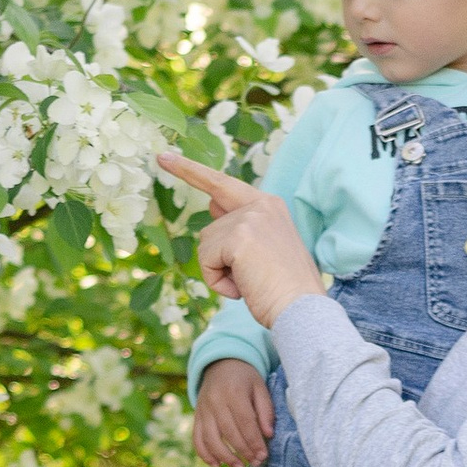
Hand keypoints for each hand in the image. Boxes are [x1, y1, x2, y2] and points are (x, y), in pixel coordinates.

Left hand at [157, 148, 324, 328]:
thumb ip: (239, 225)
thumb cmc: (285, 288)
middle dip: (213, 256)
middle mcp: (260, 204)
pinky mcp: (238, 237)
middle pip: (211, 228)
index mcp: (269, 205)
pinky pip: (207, 261)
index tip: (163, 157)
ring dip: (221, 272)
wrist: (304, 310)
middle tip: (240, 272)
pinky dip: (218, 281)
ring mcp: (249, 218)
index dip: (190, 170)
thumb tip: (212, 203)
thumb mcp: (263, 249)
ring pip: (206, 245)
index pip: (222, 183)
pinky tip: (244, 288)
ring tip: (252, 283)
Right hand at [193, 361, 274, 466]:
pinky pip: (197, 438)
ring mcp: (203, 409)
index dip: (254, 441)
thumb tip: (269, 434)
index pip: (245, 422)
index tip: (263, 455)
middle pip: (229, 432)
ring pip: (210, 438)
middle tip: (256, 462)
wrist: (220, 365)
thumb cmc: (245, 378)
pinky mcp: (197, 416)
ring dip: (224, 456)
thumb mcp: (260, 387)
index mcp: (234, 392)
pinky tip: (216, 465)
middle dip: (243, 451)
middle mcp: (215, 401)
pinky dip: (204, 454)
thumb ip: (266, 410)